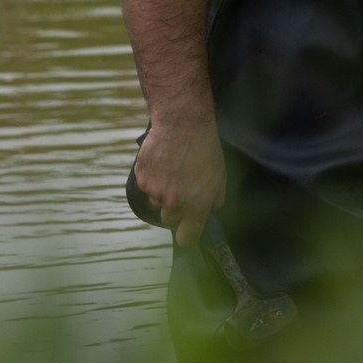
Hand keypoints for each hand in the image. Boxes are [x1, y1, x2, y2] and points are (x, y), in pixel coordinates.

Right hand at [134, 118, 226, 247]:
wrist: (182, 124)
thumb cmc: (205, 149)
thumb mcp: (220, 175)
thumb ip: (215, 199)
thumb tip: (211, 209)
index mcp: (196, 207)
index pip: (187, 238)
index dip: (187, 236)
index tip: (187, 231)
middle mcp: (173, 204)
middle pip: (169, 221)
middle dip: (175, 210)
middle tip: (181, 189)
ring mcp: (155, 192)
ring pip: (156, 201)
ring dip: (162, 191)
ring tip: (171, 169)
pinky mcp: (141, 179)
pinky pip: (146, 185)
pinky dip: (152, 176)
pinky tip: (161, 160)